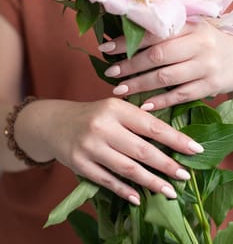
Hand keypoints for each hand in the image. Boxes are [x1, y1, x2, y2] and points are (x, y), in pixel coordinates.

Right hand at [15, 98, 202, 204]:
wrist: (55, 123)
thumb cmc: (92, 116)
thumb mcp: (113, 108)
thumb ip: (137, 119)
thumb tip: (170, 137)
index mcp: (115, 108)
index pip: (152, 126)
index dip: (175, 139)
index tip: (194, 150)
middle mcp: (102, 126)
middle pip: (142, 150)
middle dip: (167, 165)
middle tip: (185, 176)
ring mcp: (90, 147)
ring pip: (127, 168)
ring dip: (151, 182)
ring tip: (169, 190)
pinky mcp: (79, 164)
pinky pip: (107, 181)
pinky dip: (125, 190)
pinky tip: (139, 197)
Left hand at [99, 20, 232, 109]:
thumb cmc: (207, 42)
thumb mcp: (191, 29)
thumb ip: (165, 31)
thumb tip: (126, 39)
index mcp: (191, 26)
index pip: (153, 34)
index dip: (127, 42)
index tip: (105, 49)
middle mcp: (199, 44)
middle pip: (157, 56)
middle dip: (130, 66)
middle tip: (110, 73)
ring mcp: (206, 66)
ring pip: (166, 77)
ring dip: (140, 85)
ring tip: (119, 90)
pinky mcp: (211, 86)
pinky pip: (181, 95)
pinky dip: (161, 101)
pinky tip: (144, 105)